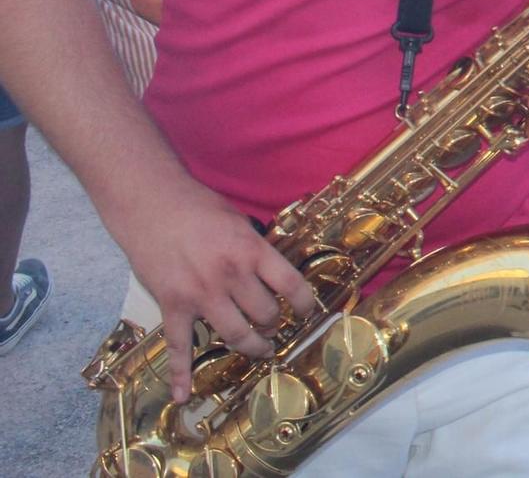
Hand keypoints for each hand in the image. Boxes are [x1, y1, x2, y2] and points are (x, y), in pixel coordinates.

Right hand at [108, 177, 318, 402]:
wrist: (150, 203)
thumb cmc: (197, 206)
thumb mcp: (239, 220)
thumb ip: (255, 248)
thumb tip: (272, 271)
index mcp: (252, 250)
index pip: (291, 285)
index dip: (305, 304)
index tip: (309, 312)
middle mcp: (231, 275)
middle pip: (266, 314)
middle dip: (275, 324)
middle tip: (276, 325)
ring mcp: (201, 294)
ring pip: (236, 334)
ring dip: (252, 346)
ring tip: (260, 347)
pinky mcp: (173, 305)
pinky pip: (179, 346)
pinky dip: (180, 374)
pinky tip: (183, 395)